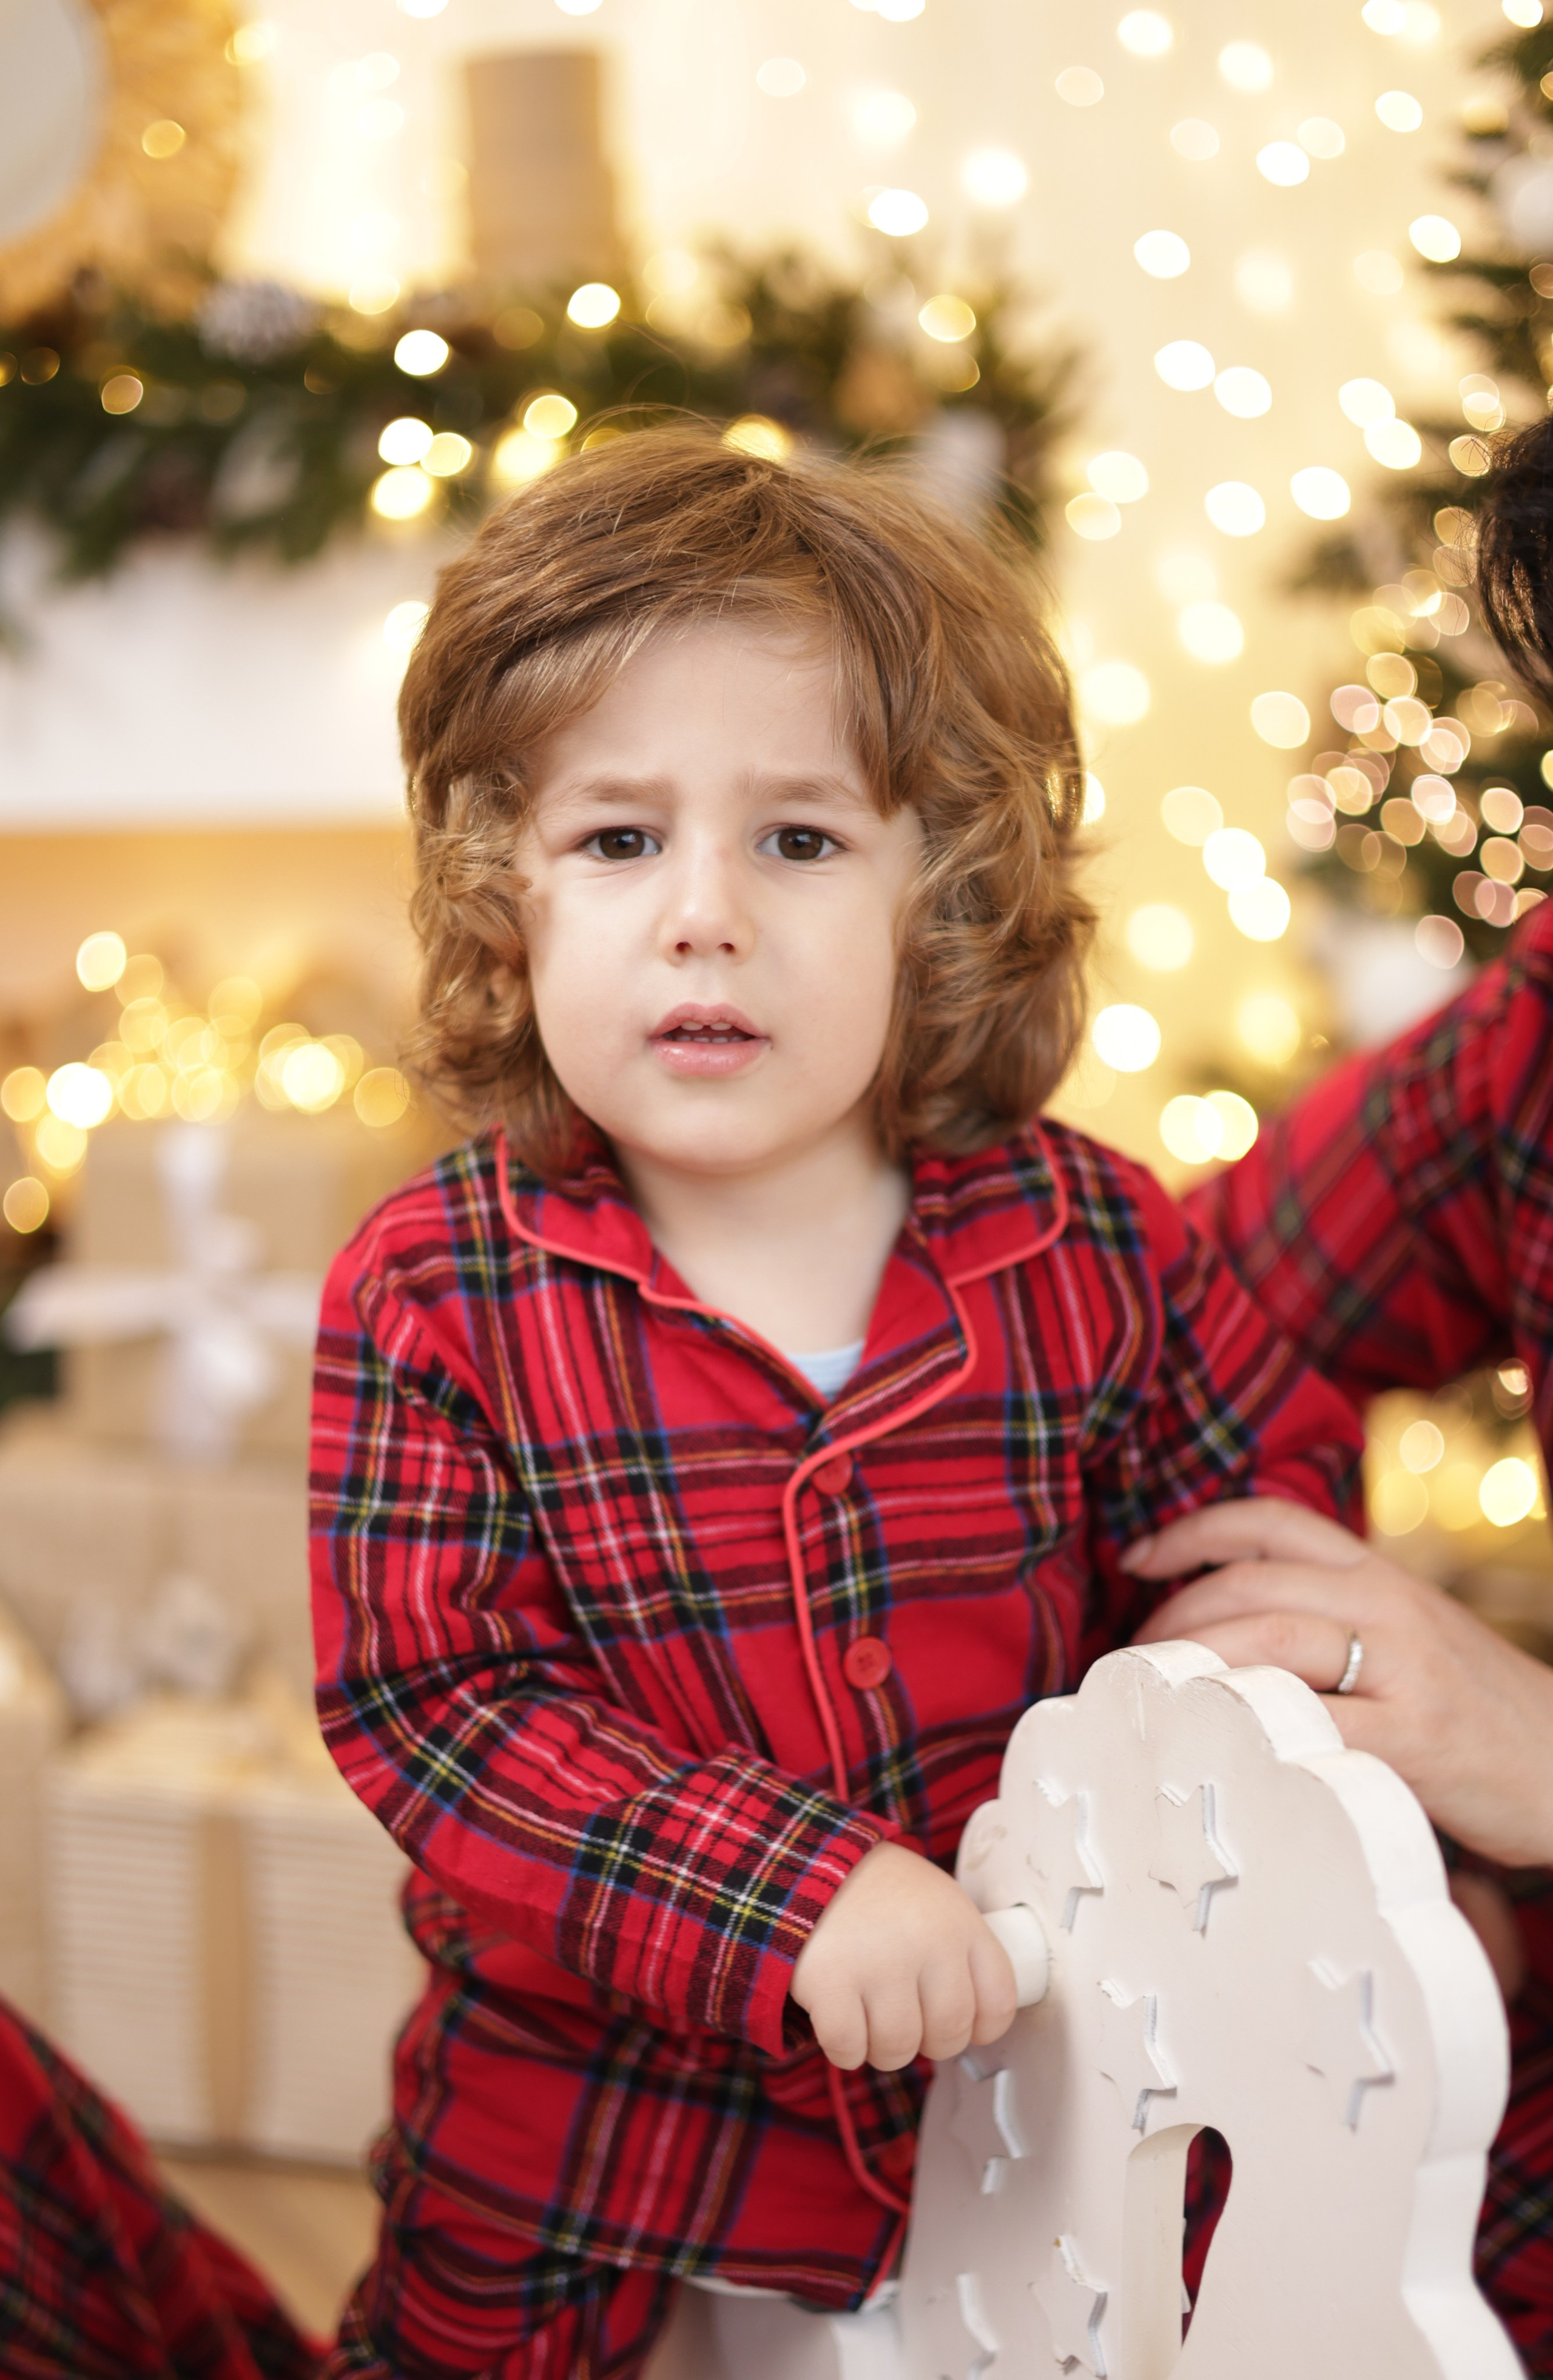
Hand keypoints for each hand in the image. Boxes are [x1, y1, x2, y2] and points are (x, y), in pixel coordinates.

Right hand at [789, 1841, 1017, 2070]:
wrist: (807, 1862)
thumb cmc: (878, 1894)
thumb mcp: (937, 1903)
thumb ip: (961, 1955)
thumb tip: (978, 2023)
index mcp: (959, 1923)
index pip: (998, 2003)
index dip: (980, 2029)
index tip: (961, 2025)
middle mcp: (927, 1942)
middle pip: (949, 2034)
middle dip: (927, 2042)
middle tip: (906, 2020)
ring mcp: (879, 1962)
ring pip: (899, 2049)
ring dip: (882, 2048)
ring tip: (869, 2017)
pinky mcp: (831, 1981)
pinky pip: (849, 2049)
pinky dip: (844, 2050)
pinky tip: (839, 2020)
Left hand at [1123, 1497, 1552, 1868]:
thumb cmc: (1477, 1710)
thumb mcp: (1409, 1637)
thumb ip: (1335, 1620)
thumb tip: (1226, 1629)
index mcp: (1381, 1575)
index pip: (1271, 1521)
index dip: (1192, 1530)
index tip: (1138, 1558)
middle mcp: (1388, 1606)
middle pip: (1249, 1582)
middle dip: (1173, 1616)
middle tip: (1137, 1658)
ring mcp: (1403, 1668)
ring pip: (1268, 1639)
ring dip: (1194, 1666)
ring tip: (1159, 1697)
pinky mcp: (1415, 1736)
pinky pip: (1312, 1721)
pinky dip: (1252, 1729)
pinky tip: (1219, 1747)